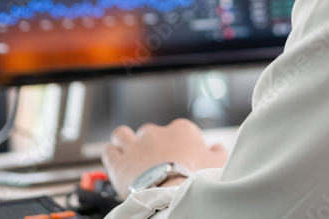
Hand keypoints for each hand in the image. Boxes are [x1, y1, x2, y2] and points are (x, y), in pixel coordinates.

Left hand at [102, 118, 228, 197]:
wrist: (174, 197)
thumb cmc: (197, 181)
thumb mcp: (219, 164)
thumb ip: (217, 152)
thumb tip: (216, 148)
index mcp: (181, 131)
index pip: (179, 131)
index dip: (178, 145)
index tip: (179, 158)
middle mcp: (156, 133)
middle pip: (149, 133)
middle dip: (150, 145)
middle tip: (154, 162)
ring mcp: (136, 146)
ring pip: (122, 134)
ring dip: (124, 143)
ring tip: (129, 156)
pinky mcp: (120, 162)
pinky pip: (110, 151)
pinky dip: (112, 157)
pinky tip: (118, 165)